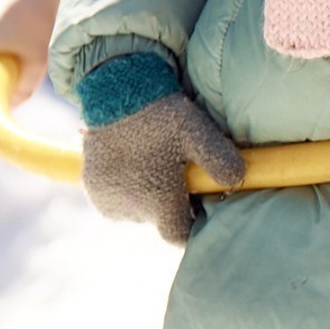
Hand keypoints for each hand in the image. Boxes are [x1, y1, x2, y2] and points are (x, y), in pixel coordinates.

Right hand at [82, 92, 246, 243]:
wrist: (117, 94)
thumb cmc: (163, 116)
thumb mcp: (199, 134)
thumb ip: (222, 161)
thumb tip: (236, 183)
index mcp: (158, 201)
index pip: (178, 235)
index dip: (190, 224)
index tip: (196, 205)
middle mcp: (130, 208)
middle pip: (159, 220)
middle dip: (169, 204)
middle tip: (176, 172)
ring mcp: (108, 200)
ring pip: (136, 211)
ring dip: (146, 197)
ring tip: (152, 165)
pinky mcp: (92, 189)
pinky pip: (115, 201)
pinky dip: (125, 192)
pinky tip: (132, 167)